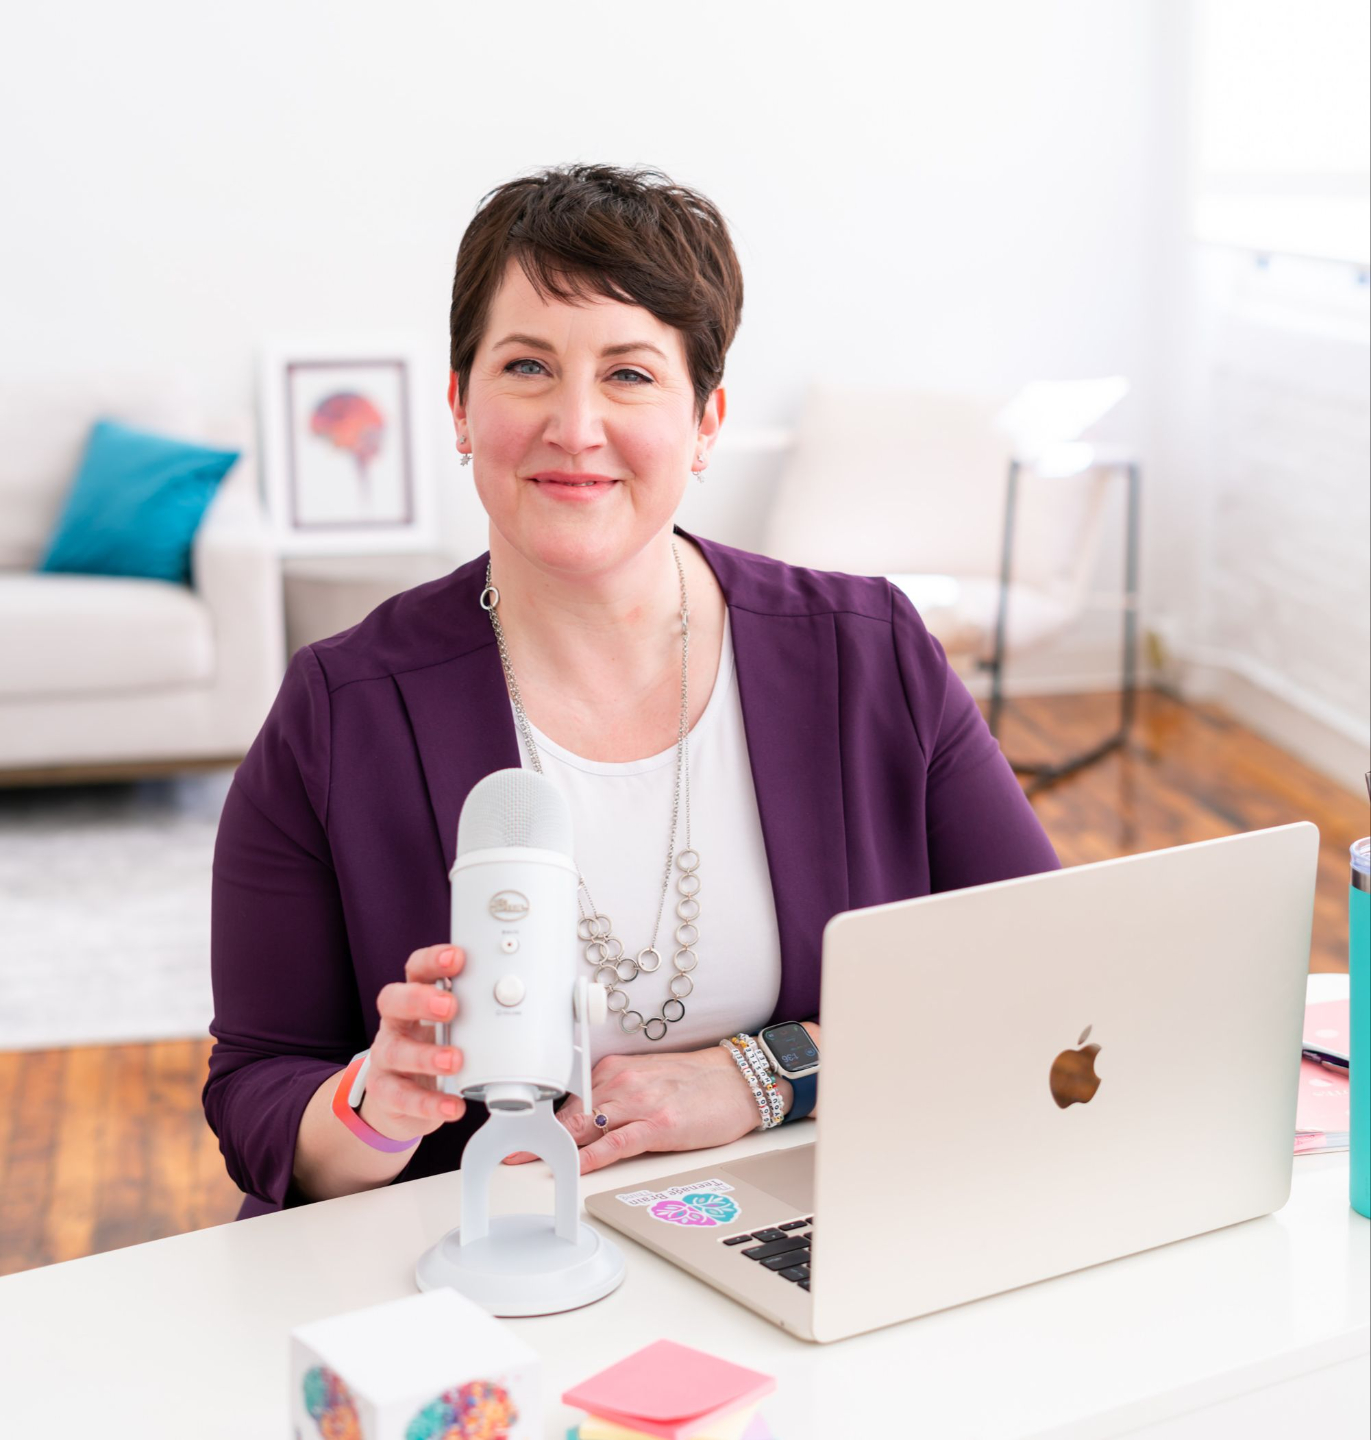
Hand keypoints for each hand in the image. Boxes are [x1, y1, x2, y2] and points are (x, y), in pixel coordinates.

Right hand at [362, 944, 467, 1142]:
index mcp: (415, 998)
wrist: (403, 1098)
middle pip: (394, 1000)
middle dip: (421, 999)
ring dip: (426, 1055)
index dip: (432, 960)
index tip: (456, 957)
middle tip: (450, 1005)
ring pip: (395, 1050)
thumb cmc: (437, 1048)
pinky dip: (429, 1102)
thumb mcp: (455, 1024)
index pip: (416, 970)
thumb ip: (478, 1010)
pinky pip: (402, 1097)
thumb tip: (522, 999)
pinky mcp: (385, 1092)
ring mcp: (387, 1058)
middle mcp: (396, 1023)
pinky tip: (452, 1105)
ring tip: (455, 1060)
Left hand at [502, 1044, 766, 1174]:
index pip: (568, 1098)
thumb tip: (582, 1121)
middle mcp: (623, 1082)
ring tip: (528, 1159)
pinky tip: (578, 1165)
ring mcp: (641, 1102)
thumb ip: (613, 1097)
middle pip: (570, 1113)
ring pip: (587, 1125)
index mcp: (616, 1071)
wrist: (739, 1079)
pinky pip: (619, 1142)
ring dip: (556, 1145)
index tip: (516, 1133)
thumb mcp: (646, 1081)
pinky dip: (595, 1155)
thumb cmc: (696, 1082)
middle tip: (509, 1150)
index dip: (540, 1120)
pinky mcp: (661, 1123)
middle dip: (537, 1133)